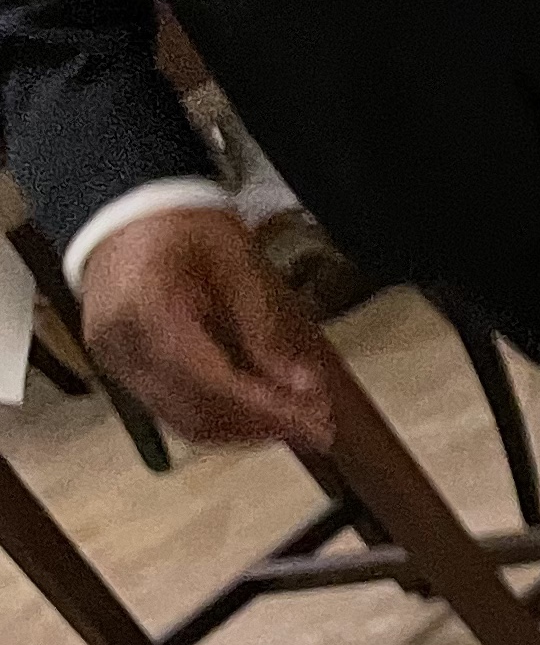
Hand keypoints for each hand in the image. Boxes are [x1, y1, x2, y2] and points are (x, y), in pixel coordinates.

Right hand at [78, 205, 335, 454]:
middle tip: (317, 424)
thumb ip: (265, 330)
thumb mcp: (238, 264)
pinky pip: (172, 411)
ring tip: (294, 421)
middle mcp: (122, 345)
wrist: (129, 212)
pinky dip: (219, 420)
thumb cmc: (183, 228)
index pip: (214, 382)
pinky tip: (257, 414)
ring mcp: (116, 362)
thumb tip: (300, 387)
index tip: (317, 421)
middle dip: (264, 426)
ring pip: (185, 422)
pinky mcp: (122, 370)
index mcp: (148, 310)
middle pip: (198, 412)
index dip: (269, 409)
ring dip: (244, 432)